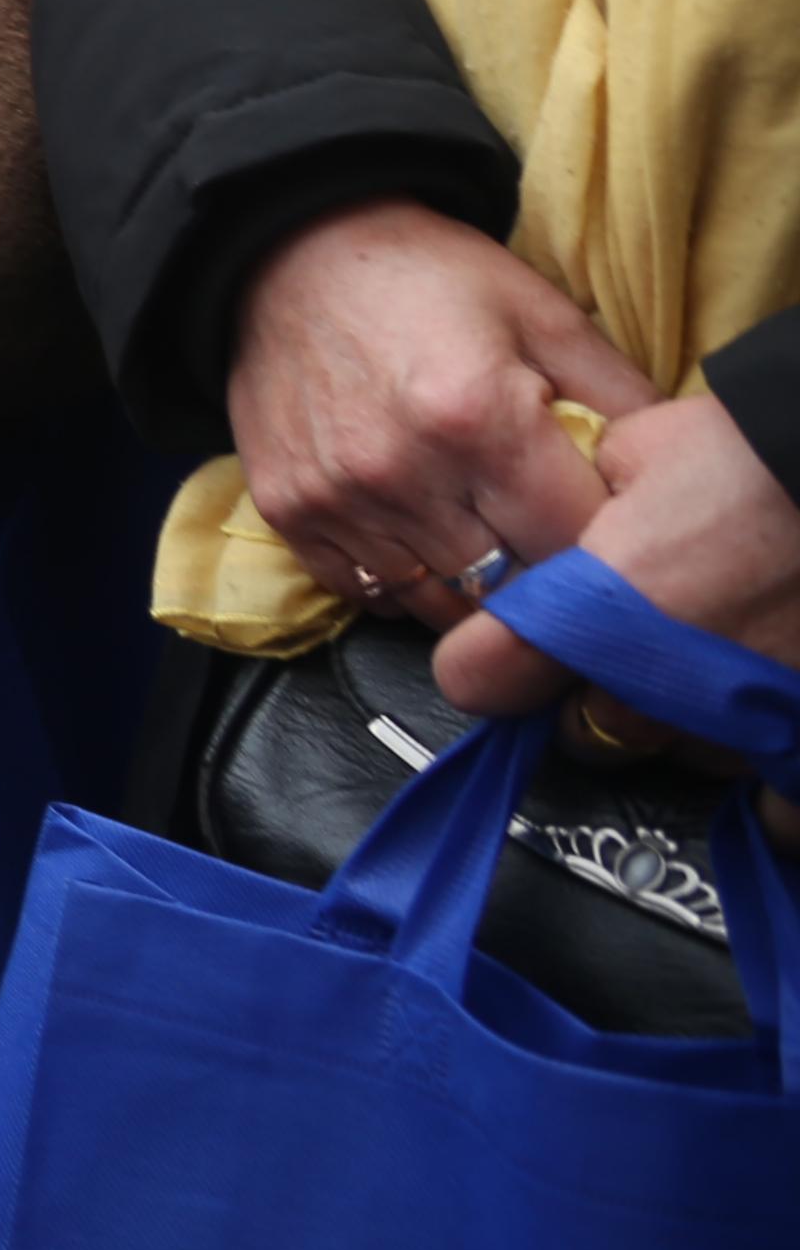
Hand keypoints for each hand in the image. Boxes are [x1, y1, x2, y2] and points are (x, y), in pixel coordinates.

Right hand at [229, 200, 633, 624]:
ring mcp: (338, 500)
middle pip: (511, 590)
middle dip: (544, 576)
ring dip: (477, 588)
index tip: (601, 524)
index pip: (574, 544)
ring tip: (489, 541)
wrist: (288, 254)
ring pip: (441, 606)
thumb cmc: (428, 280)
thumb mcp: (546, 316)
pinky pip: (369, 592)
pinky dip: (407, 583)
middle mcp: (402, 474)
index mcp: (480, 421)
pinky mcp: (288, 511)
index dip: (603, 544)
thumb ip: (620, 400)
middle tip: (548, 538)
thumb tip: (668, 478)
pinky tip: (424, 538)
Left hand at [430, 389, 799, 847]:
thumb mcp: (643, 446)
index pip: (479, 679)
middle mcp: (662, 683)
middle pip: (576, 729)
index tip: (493, 644)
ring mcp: (741, 725)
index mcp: (600, 609)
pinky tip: (762, 727)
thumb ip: (584, 501)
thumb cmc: (761, 454)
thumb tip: (568, 531)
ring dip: (674, 718)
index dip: (481, 658)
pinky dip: (766, 773)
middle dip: (582, 690)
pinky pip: (774, 803)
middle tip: (621, 641)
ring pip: (672, 753)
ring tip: (710, 657)